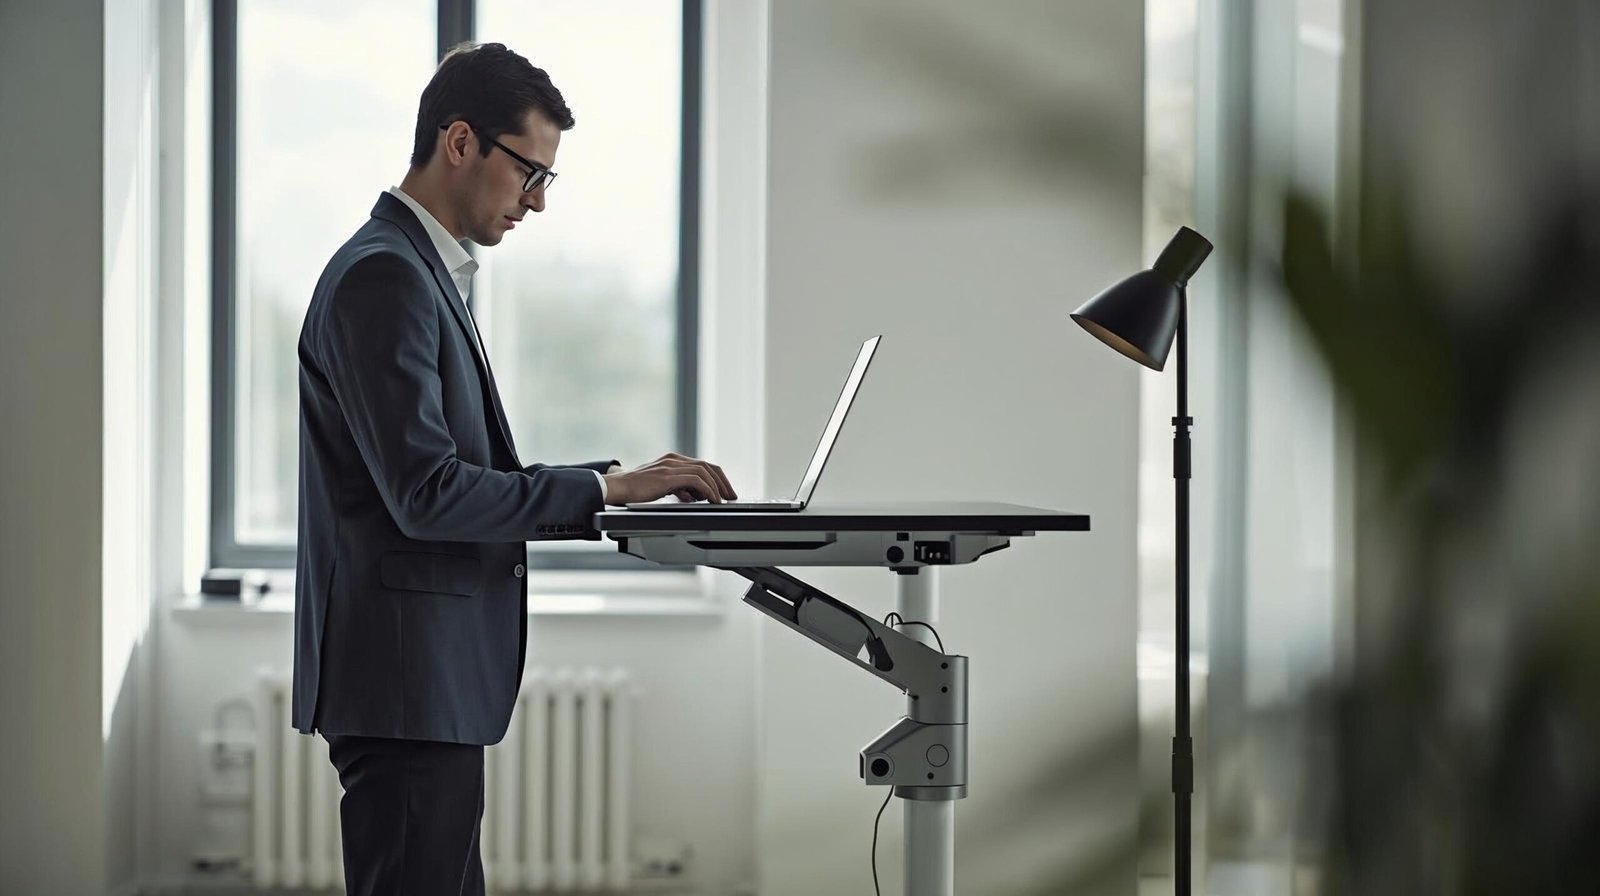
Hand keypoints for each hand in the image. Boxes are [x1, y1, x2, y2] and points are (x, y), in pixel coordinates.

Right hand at [602, 453, 737, 505]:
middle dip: (722, 481)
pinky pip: (695, 480)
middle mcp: (673, 459)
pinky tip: (710, 500)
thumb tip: (692, 495)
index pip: (702, 465)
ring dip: (716, 487)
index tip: (725, 490)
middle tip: (731, 496)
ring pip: (704, 471)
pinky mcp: (667, 476)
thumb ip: (677, 487)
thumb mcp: (660, 486)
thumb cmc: (635, 489)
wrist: (617, 487)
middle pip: (707, 466)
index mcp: (672, 460)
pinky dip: (707, 490)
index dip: (717, 477)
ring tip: (721, 500)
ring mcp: (670, 466)